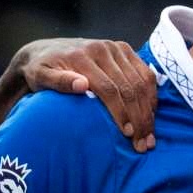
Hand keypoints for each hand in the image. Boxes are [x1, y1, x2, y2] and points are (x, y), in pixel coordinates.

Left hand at [12, 38, 157, 150]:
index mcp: (83, 56)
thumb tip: (82, 85)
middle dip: (139, 118)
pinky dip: (151, 95)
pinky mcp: (124, 50)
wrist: (45, 51)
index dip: (121, 113)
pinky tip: (151, 114)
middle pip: (129, 87)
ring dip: (149, 110)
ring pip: (141, 81)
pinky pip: (145, 73)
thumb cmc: (41, 71)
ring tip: (150, 135)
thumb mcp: (41, 77)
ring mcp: (115, 48)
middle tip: (143, 144)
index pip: (109, 88)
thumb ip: (59, 82)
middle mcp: (102, 48)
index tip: (127, 134)